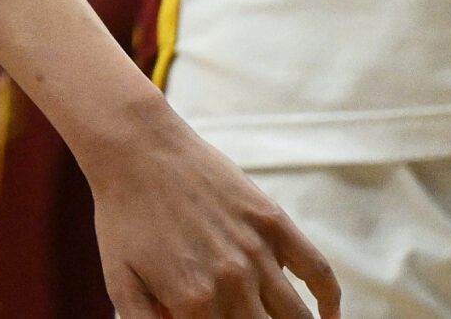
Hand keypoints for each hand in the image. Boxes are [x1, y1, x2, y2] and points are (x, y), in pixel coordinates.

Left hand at [84, 100, 339, 318]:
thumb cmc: (123, 217)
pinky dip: (330, 301)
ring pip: (295, 315)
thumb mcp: (121, 281)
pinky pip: (317, 271)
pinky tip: (329, 316)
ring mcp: (257, 250)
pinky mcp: (273, 221)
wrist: (136, 148)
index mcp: (193, 302)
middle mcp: (231, 280)